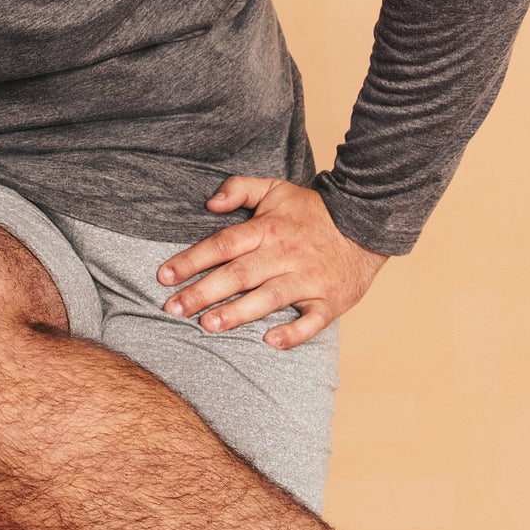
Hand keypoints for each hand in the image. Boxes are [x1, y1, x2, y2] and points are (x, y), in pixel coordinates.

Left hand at [155, 175, 387, 349]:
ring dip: (237, 313)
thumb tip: (209, 203)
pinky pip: (311, 321)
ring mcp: (308, 280)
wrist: (366, 225)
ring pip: (268, 298)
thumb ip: (240, 189)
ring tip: (208, 325)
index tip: (164, 275)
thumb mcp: (275, 189)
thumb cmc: (312, 212)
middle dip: (202, 292)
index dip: (191, 259)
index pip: (222, 244)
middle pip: (238, 274)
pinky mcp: (329, 301)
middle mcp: (285, 255)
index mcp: (268, 229)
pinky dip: (293, 333)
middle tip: (173, 308)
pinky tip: (269, 341)